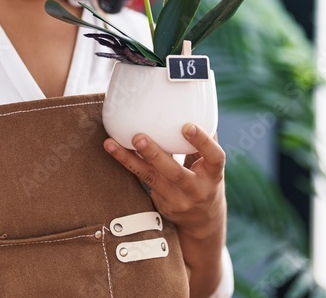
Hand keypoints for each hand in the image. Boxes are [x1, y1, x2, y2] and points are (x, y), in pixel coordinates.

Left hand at [103, 123, 225, 239]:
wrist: (202, 220)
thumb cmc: (206, 179)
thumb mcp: (211, 164)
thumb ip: (206, 140)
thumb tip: (199, 106)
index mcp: (213, 175)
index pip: (214, 158)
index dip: (202, 142)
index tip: (187, 126)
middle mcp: (196, 189)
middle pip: (175, 173)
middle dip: (155, 155)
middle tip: (138, 137)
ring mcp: (176, 199)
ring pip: (150, 178)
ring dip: (129, 160)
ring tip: (112, 144)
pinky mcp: (160, 202)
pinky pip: (141, 180)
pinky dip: (127, 163)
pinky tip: (113, 149)